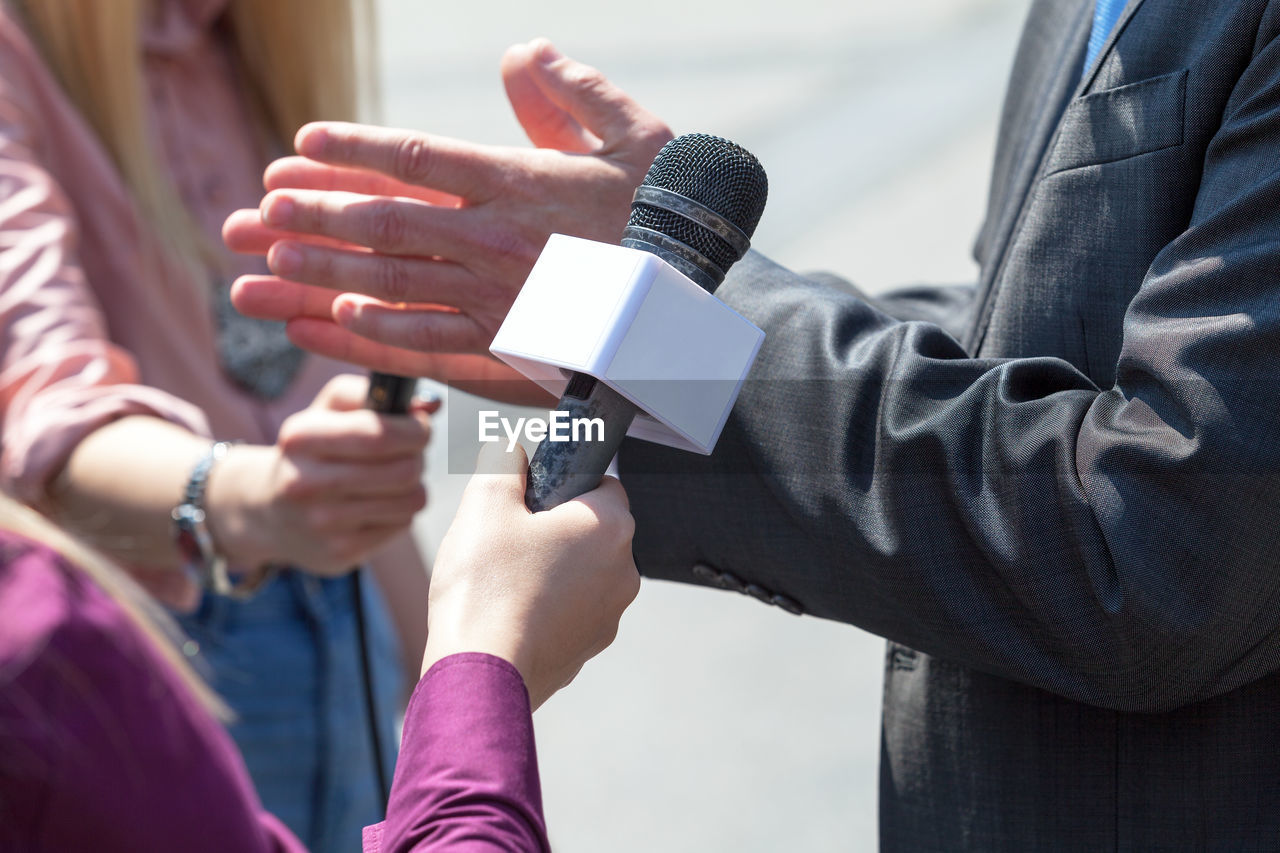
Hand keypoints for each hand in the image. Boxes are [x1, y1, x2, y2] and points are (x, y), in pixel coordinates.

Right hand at [206, 374, 434, 575]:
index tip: (419, 426)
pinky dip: (400, 510)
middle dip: (418, 456)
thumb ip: (375, 393)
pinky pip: (403, 524)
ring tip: (391, 477)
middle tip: (409, 452)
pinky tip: (377, 504)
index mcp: (301, 438)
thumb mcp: (328, 409)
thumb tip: (430, 404)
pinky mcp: (340, 553)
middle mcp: (306, 484)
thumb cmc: (312, 450)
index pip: (381, 434)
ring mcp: (323, 524)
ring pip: (412, 499)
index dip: (416, 429)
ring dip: (413, 484)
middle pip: (404, 470)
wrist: (268, 511)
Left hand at [223, 39, 671, 401]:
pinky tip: (333, 320)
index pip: (417, 159)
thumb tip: (520, 55)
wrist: (705, 306)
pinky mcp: (507, 346)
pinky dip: (377, 330)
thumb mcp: (638, 135)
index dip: (353, 150)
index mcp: (520, 182)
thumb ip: (575, 93)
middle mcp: (496, 239)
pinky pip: (430, 339)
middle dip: (312, 214)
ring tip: (263, 266)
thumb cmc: (671, 218)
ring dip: (321, 273)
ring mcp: (497, 297)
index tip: (301, 144)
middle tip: (252, 211)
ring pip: (393, 282)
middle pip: (384, 222)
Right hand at [421, 443, 639, 709]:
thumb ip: (503, 463)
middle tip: (509, 538)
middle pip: (593, 530)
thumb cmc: (486, 587)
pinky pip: (571, 611)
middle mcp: (624, 571)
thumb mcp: (484, 504)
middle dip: (556, 528)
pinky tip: (509, 611)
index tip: (531, 498)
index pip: (604, 483)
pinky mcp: (589, 648)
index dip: (564, 484)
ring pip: (583, 572)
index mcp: (610, 526)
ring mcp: (610, 615)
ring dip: (552, 568)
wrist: (479, 673)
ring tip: (504, 578)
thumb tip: (510, 451)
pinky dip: (547, 606)